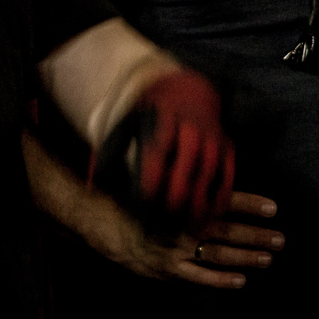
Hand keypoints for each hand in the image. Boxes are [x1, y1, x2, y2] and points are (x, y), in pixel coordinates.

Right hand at [79, 191, 282, 287]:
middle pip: (227, 230)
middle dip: (256, 234)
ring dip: (246, 257)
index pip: (223, 200)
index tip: (273, 207)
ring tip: (268, 258)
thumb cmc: (133, 200)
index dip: (249, 203)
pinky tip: (241, 281)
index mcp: (183, 201)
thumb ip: (186, 182)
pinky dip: (221, 280)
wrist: (101, 223)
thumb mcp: (159, 183)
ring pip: (218, 255)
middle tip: (280, 238)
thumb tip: (213, 173)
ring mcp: (176, 250)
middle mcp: (182, 225)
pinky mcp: (168, 269)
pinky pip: (199, 277)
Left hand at [91, 67, 234, 234]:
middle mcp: (191, 128)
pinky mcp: (227, 147)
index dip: (152, 180)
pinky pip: (227, 178)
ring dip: (197, 206)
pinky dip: (219, 201)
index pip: (158, 153)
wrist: (188, 89)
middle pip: (186, 168)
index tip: (143, 201)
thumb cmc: (151, 113)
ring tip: (184, 229)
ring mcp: (212, 138)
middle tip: (163, 222)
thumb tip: (91, 185)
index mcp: (162, 119)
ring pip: (208, 176)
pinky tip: (207, 220)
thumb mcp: (127, 122)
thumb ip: (109, 151)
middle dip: (175, 198)